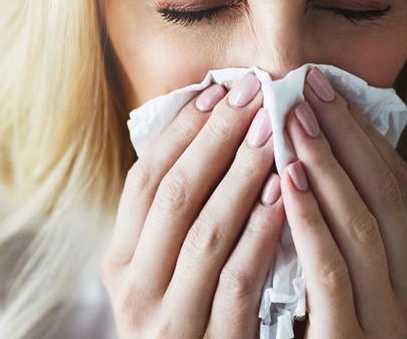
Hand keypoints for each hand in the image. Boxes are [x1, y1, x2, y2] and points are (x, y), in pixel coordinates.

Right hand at [99, 72, 285, 338]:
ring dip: (242, 174)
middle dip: (216, 138)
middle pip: (175, 195)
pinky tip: (286, 193)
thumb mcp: (167, 268)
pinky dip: (261, 231)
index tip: (217, 90)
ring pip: (206, 231)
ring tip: (272, 130)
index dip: (180, 132)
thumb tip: (211, 131)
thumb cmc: (192, 311)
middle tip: (253, 93)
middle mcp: (134, 288)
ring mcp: (171, 319)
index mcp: (120, 261)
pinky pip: (239, 278)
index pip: (144, 181)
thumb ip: (180, 215)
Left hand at [282, 68, 406, 337]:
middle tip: (305, 90)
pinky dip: (310, 221)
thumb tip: (311, 138)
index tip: (323, 87)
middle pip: (382, 195)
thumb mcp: (332, 260)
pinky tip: (284, 180)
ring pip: (361, 227)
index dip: (359, 131)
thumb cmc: (309, 317)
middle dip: (343, 137)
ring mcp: (382, 319)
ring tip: (291, 122)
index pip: (394, 182)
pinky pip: (331, 272)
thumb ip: (332, 213)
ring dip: (326, 168)